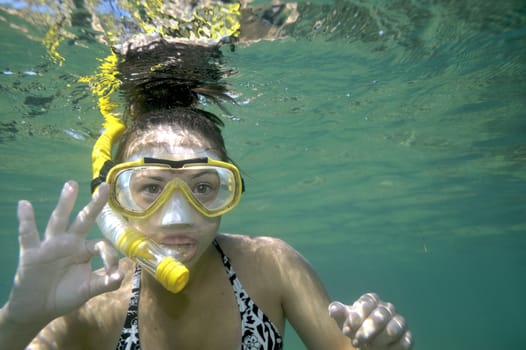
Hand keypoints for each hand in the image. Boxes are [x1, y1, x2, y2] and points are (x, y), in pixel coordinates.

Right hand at [4, 181, 123, 324]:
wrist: (38, 309)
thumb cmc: (65, 294)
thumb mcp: (88, 289)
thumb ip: (105, 283)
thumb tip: (122, 274)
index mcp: (84, 250)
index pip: (101, 244)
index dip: (109, 255)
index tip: (113, 272)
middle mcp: (70, 242)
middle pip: (84, 220)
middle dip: (94, 204)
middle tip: (103, 186)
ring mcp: (51, 245)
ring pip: (59, 220)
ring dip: (65, 203)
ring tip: (71, 185)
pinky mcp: (32, 253)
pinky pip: (28, 234)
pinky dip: (26, 220)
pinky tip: (25, 205)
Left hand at [329, 293, 412, 349]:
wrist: (366, 342)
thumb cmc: (355, 327)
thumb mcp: (344, 320)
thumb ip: (338, 312)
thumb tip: (333, 310)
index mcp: (372, 301)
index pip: (367, 303)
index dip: (357, 317)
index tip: (347, 330)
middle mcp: (387, 309)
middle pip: (381, 315)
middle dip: (368, 329)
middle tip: (358, 340)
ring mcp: (399, 322)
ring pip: (394, 329)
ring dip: (379, 340)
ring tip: (367, 346)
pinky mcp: (407, 337)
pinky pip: (404, 342)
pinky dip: (391, 349)